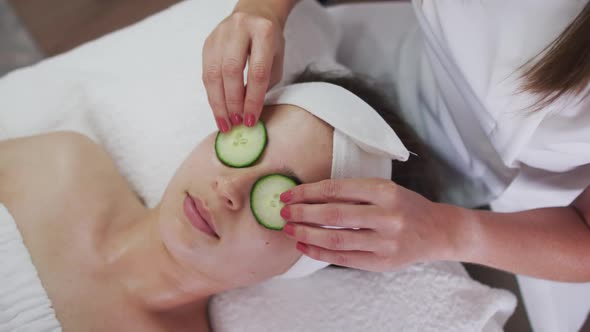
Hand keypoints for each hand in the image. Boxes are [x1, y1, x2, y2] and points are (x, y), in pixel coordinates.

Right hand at [202, 4, 285, 131]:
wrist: (254, 14)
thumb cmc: (268, 41)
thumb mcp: (276, 60)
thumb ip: (264, 84)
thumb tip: (248, 113)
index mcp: (263, 32)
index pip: (257, 71)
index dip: (253, 99)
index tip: (251, 120)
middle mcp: (239, 29)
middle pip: (231, 71)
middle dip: (232, 102)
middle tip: (236, 123)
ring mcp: (220, 34)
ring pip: (213, 73)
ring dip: (218, 103)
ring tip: (225, 122)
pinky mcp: (207, 42)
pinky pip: (206, 73)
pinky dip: (212, 95)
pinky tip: (218, 110)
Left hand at [279, 179, 458, 271]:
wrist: (438, 231)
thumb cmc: (405, 206)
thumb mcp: (385, 189)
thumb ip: (353, 193)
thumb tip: (310, 197)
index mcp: (385, 191)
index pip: (336, 190)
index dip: (308, 192)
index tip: (289, 194)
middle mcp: (386, 216)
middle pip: (333, 215)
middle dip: (302, 213)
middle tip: (283, 212)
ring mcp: (385, 242)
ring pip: (336, 239)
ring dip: (307, 234)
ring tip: (290, 229)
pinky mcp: (382, 262)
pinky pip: (343, 258)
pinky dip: (320, 252)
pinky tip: (304, 245)